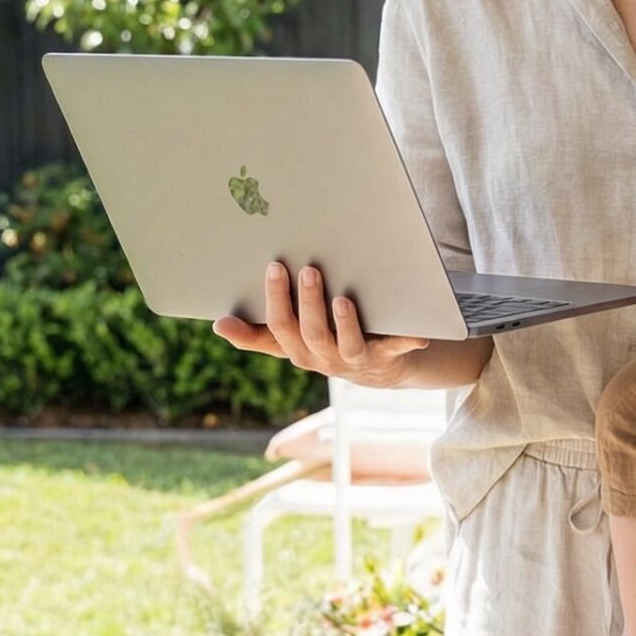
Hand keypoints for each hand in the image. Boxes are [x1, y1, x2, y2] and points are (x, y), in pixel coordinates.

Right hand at [211, 262, 428, 387]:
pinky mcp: (385, 359)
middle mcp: (323, 359)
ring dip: (343, 322)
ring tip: (342, 298)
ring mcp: (354, 361)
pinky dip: (405, 340)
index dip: (276, 299)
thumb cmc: (328, 341)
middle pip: (310, 334)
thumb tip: (219, 323)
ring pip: (345, 344)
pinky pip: (394, 349)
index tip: (274, 266)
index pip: (279, 327)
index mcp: (298, 350)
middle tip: (307, 268)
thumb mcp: (292, 339)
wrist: (379, 369)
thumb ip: (259, 332)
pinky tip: (416, 332)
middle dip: (307, 302)